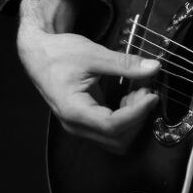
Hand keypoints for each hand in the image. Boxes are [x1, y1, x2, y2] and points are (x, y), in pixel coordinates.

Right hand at [18, 0, 159, 154]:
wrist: (39, 54)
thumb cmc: (58, 54)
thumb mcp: (93, 54)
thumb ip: (124, 63)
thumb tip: (153, 67)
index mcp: (74, 110)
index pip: (113, 125)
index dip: (137, 113)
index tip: (151, 95)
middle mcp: (76, 125)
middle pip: (118, 138)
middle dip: (138, 116)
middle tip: (145, 89)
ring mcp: (81, 126)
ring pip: (117, 139)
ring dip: (133, 118)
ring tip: (137, 91)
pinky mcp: (87, 122)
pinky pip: (113, 131)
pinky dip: (127, 117)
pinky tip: (129, 97)